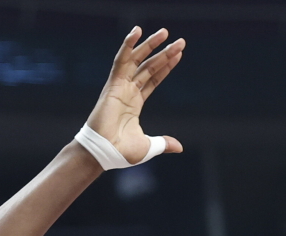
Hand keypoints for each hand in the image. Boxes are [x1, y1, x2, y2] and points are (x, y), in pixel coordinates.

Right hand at [84, 28, 184, 163]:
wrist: (103, 153)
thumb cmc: (120, 152)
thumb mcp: (148, 147)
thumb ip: (163, 143)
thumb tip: (179, 147)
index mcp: (135, 102)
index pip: (153, 79)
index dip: (165, 67)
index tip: (178, 55)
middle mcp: (128, 91)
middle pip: (149, 66)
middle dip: (165, 53)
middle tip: (181, 41)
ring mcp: (120, 86)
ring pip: (137, 60)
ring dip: (150, 45)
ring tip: (165, 32)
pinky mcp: (113, 84)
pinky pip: (121, 60)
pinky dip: (128, 45)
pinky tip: (137, 32)